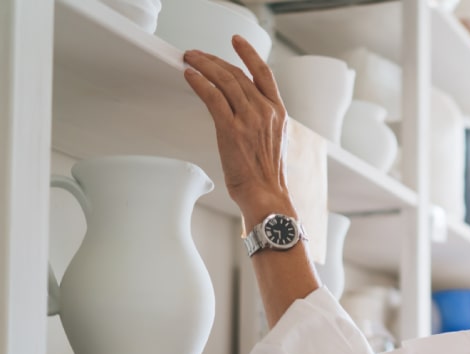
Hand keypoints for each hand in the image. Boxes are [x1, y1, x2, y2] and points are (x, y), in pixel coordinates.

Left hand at [182, 36, 296, 228]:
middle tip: (197, 55)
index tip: (237, 42)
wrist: (267, 195)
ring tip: (189, 60)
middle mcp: (265, 111)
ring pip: (224, 80)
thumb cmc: (267, 177)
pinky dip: (199, 82)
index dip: (249, 54)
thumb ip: (261, 122)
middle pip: (237, 74)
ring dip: (203, 65)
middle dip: (214, 60)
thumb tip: (243, 113)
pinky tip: (190, 76)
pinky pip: (212, 96)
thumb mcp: (272, 142)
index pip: (264, 73)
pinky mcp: (231, 129)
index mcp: (278, 114)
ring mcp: (249, 119)